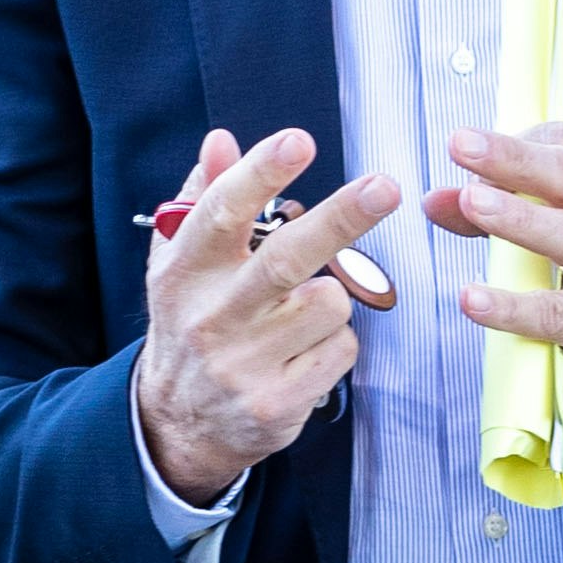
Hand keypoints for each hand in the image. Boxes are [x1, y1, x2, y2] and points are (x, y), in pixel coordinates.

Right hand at [133, 130, 398, 501]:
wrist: (178, 422)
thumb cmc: (192, 322)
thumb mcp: (180, 261)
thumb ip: (202, 198)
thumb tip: (222, 140)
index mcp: (185, 272)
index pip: (222, 214)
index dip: (261, 174)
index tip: (299, 142)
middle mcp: (211, 316)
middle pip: (287, 259)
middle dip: (341, 218)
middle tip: (385, 187)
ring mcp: (244, 364)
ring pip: (330, 303)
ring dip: (332, 297)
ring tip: (300, 311)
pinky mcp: (276, 402)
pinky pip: (341, 350)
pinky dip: (334, 344)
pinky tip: (303, 354)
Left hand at [428, 123, 562, 442]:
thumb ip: (509, 213)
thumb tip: (437, 200)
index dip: (518, 142)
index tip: (473, 150)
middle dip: (514, 157)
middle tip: (461, 144)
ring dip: (518, 216)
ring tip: (470, 202)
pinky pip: (555, 314)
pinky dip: (511, 306)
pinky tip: (472, 299)